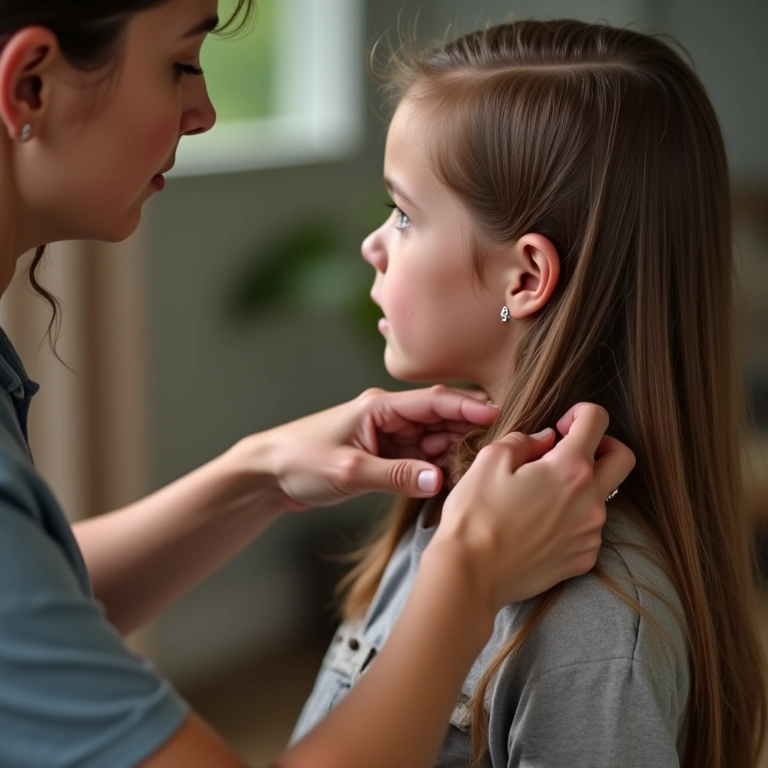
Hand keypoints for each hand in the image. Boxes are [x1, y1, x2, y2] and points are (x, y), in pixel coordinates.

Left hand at [242, 386, 497, 510]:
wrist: (269, 474)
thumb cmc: (301, 460)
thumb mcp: (350, 471)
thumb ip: (396, 475)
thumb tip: (440, 479)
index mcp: (380, 407)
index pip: (433, 402)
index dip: (468, 407)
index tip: (499, 415)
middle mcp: (389, 418)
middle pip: (439, 421)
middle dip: (469, 433)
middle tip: (500, 450)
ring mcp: (388, 438)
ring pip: (433, 441)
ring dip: (454, 453)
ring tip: (482, 468)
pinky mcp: (384, 457)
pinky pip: (419, 460)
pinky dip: (436, 469)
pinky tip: (454, 481)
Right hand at [427, 403, 634, 611]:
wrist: (471, 573)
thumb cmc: (475, 514)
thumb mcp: (490, 460)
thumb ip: (523, 440)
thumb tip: (544, 438)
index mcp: (569, 468)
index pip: (597, 421)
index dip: (580, 413)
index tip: (561, 424)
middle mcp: (590, 500)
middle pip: (623, 459)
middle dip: (604, 445)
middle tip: (572, 450)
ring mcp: (590, 533)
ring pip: (603, 497)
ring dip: (581, 486)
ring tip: (541, 495)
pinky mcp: (583, 559)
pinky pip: (589, 529)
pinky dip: (573, 519)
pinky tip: (540, 524)